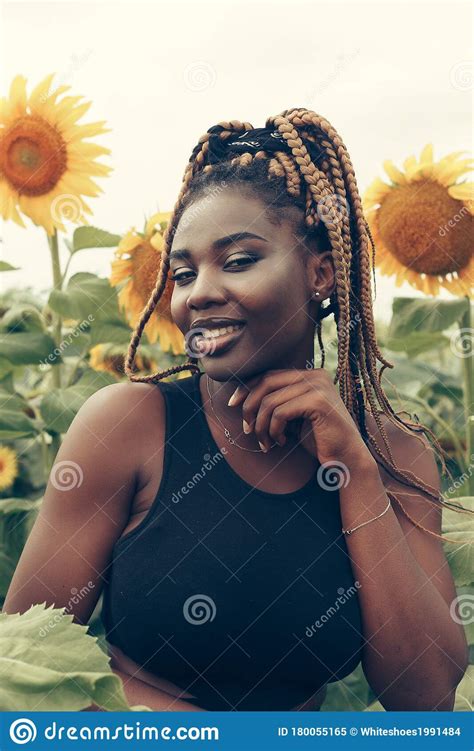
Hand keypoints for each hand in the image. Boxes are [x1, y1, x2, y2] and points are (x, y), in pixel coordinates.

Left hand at [228, 368, 369, 466]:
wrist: (346, 459)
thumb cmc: (318, 439)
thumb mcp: (293, 416)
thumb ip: (277, 402)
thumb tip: (241, 397)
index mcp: (310, 375)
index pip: (268, 375)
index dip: (246, 388)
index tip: (233, 405)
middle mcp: (315, 375)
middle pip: (266, 383)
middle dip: (250, 407)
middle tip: (247, 430)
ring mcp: (318, 386)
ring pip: (270, 401)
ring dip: (262, 426)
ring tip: (266, 443)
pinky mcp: (319, 402)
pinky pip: (280, 413)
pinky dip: (274, 430)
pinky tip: (282, 442)